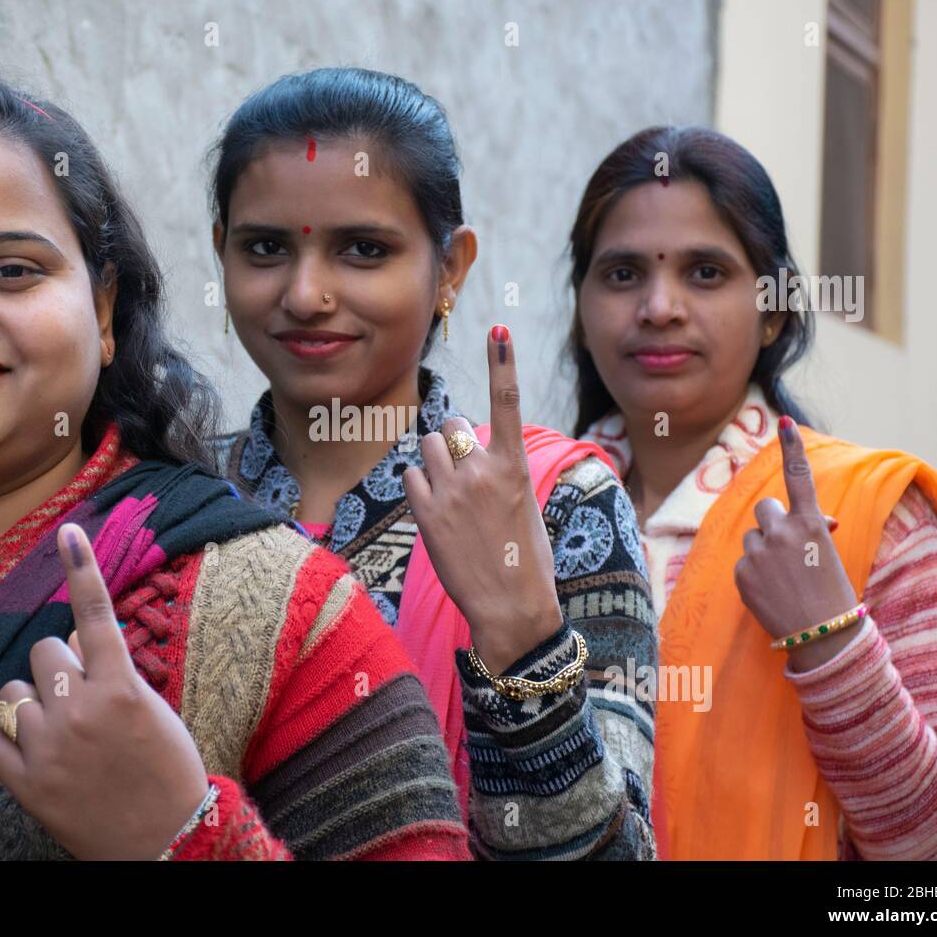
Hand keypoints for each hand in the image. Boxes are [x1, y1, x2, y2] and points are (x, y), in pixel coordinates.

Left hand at [0, 522, 209, 858]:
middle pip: (43, 651)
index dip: (82, 569)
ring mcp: (48, 747)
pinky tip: (37, 752)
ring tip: (60, 731)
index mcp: (120, 688)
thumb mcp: (153, 710)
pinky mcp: (25, 782)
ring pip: (14, 692)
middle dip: (57, 665)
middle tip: (79, 694)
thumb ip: (113, 673)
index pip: (94, 615)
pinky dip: (10, 739)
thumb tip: (74, 645)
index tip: (68, 531)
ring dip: (32, 702)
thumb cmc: (169, 771)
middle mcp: (80, 710)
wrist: (166, 840)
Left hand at [402, 324, 562, 674]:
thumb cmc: (526, 559)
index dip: (503, 363)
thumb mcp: (524, 506)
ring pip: (427, 447)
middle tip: (464, 476)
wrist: (511, 608)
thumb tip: (474, 456)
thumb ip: (499, 472)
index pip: (507, 403)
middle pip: (451, 426)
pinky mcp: (426, 513)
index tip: (499, 328)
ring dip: (434, 462)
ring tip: (451, 496)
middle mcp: (480, 472)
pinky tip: (436, 512)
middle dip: (453, 442)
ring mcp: (450, 492)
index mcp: (513, 467)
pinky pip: (410, 477)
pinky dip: (419, 488)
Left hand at [733, 417, 859, 672]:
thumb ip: (811, 530)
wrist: (821, 635)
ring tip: (782, 577)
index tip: (784, 421)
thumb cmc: (832, 594)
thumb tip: (812, 521)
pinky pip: (743, 562)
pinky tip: (771, 591)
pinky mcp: (741, 572)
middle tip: (786, 548)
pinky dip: (753, 573)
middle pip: (766, 509)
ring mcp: (759, 552)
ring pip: (752, 537)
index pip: (799, 477)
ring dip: (763, 550)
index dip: (791, 447)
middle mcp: (783, 532)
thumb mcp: (829, 554)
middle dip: (773, 523)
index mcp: (811, 524)